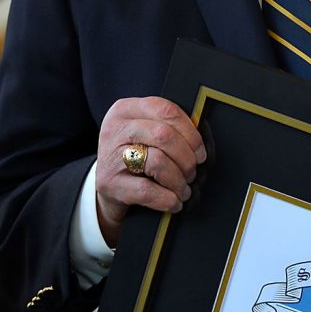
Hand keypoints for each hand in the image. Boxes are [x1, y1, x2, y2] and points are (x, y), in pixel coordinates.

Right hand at [95, 97, 206, 246]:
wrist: (108, 188)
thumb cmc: (136, 157)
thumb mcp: (146, 134)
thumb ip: (168, 128)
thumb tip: (202, 140)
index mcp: (127, 109)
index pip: (166, 110)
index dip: (190, 132)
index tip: (200, 151)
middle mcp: (115, 129)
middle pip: (164, 136)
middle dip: (186, 158)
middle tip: (193, 172)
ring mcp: (109, 156)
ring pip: (158, 162)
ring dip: (178, 180)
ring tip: (184, 188)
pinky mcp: (108, 183)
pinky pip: (147, 190)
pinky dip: (167, 199)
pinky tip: (174, 202)